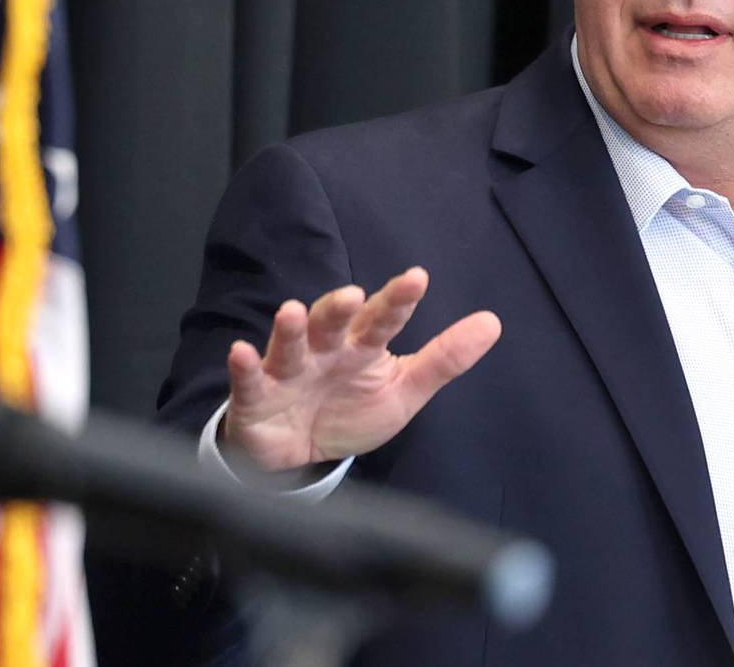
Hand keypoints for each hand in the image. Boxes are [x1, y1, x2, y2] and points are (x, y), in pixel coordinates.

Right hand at [221, 267, 500, 471]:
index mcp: (361, 345)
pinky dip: (242, 367)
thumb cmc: (350, 410)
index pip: (382, 318)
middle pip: (331, 321)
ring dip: (290, 329)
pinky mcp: (256, 395)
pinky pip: (248, 378)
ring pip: (289, 344)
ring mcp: (288, 369)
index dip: (398, 300)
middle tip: (353, 295)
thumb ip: (444, 359)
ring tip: (294, 312)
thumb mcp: (403, 390)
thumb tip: (493, 322)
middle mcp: (324, 349)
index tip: (417, 278)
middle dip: (338, 307)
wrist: (298, 455)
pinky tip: (241, 353)